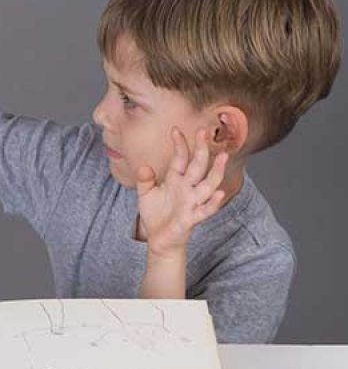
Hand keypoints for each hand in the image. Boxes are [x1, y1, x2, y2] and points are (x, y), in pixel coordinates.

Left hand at [136, 127, 227, 255]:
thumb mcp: (145, 194)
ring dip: (217, 171)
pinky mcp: (192, 217)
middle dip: (201, 149)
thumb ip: (144, 180)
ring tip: (224, 157)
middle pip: (198, 166)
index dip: (179, 144)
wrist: (159, 238)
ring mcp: (192, 202)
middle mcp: (187, 188)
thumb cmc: (156, 214)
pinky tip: (220, 193)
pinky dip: (214, 202)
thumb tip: (143, 167)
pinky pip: (206, 209)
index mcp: (176, 179)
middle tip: (203, 131)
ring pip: (208, 185)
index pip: (180, 158)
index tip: (175, 129)